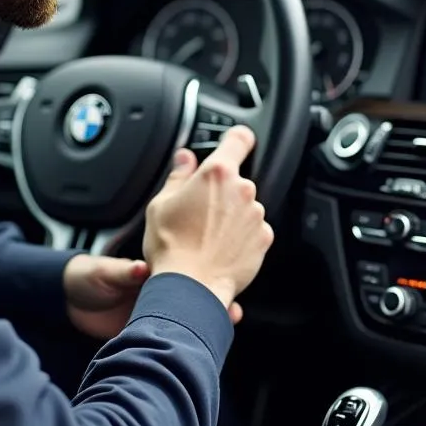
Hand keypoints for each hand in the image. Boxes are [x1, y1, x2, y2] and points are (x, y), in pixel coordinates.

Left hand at [63, 254, 243, 339]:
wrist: (67, 301)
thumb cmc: (87, 277)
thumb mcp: (104, 272)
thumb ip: (123, 272)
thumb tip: (141, 268)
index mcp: (151, 275)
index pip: (183, 276)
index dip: (202, 281)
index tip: (221, 284)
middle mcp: (157, 295)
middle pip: (191, 299)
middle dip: (213, 304)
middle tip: (233, 309)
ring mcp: (152, 315)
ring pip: (184, 321)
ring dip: (203, 325)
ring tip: (226, 325)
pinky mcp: (141, 334)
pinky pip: (166, 340)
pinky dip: (181, 344)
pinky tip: (197, 349)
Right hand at [143, 125, 273, 311]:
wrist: (190, 288)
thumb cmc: (171, 246)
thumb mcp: (161, 204)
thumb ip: (179, 175)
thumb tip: (185, 158)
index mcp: (217, 173)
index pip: (239, 138)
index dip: (236, 138)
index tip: (233, 142)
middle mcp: (242, 190)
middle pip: (237, 180)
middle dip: (222, 191)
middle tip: (199, 210)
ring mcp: (256, 215)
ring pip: (245, 206)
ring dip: (232, 215)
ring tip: (206, 235)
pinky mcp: (263, 239)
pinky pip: (253, 230)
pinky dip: (240, 236)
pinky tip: (219, 248)